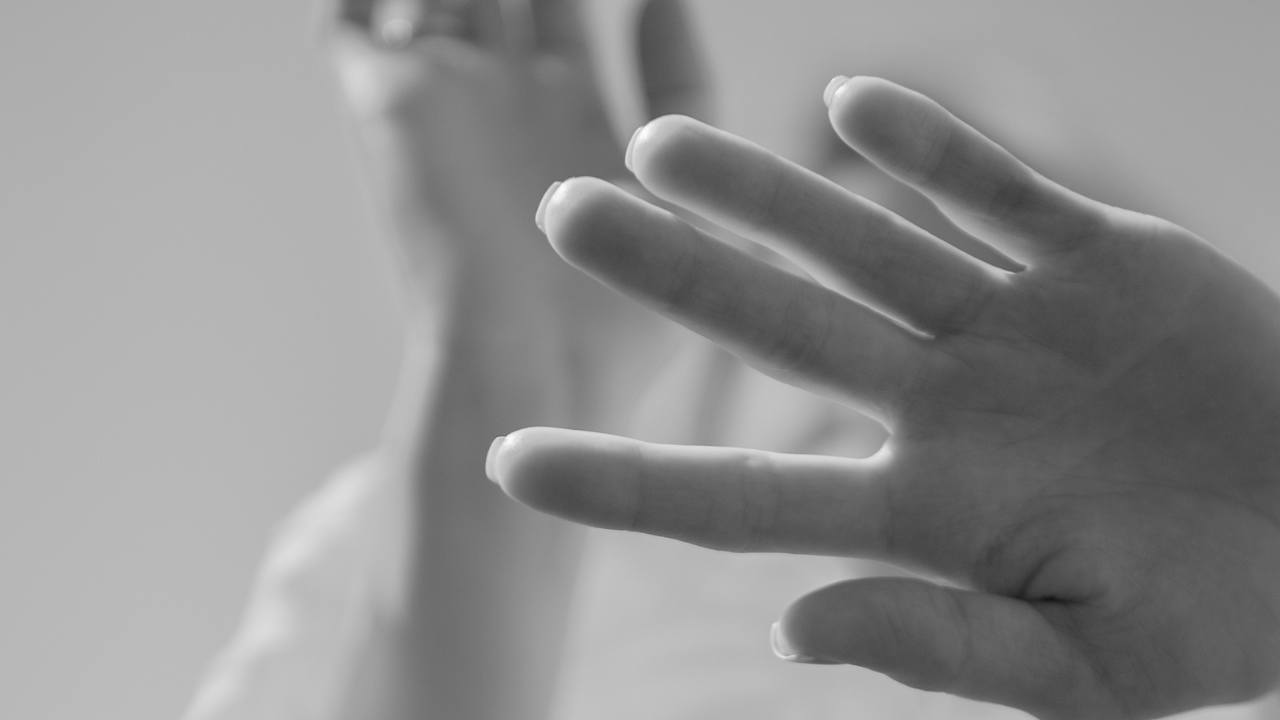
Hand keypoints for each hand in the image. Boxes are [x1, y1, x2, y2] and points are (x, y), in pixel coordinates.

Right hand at [328, 0, 710, 428]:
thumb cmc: (624, 322)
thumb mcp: (690, 198)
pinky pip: (349, 20)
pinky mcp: (387, 102)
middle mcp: (503, 99)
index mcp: (571, 118)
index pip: (563, 16)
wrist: (532, 373)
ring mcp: (445, 97)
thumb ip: (681, 94)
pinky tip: (410, 6)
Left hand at [490, 77, 1279, 718]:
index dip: (624, 483)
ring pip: (863, 242)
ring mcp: (1011, 324)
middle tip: (558, 214)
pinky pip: (997, 190)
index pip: (739, 498)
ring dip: (764, 190)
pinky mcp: (1098, 259)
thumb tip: (787, 627)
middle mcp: (942, 407)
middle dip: (671, 273)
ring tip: (656, 143)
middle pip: (776, 327)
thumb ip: (940, 651)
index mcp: (927, 515)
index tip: (507, 463)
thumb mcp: (1088, 674)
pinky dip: (932, 150)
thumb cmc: (1226, 621)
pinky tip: (849, 109)